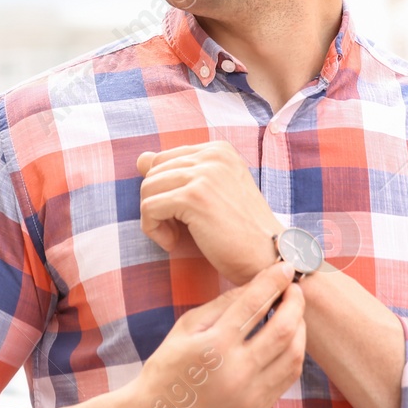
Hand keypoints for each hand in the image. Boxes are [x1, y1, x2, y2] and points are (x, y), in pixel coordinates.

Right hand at [125, 262, 306, 407]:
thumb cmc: (166, 370)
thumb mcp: (184, 330)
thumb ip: (221, 306)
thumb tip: (254, 286)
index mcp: (213, 346)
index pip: (254, 303)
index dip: (274, 280)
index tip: (285, 267)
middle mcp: (235, 371)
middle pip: (283, 329)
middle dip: (295, 303)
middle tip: (294, 290)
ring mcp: (249, 396)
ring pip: (293, 356)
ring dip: (299, 329)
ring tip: (294, 315)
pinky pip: (286, 379)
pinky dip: (292, 355)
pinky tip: (286, 342)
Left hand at [137, 141, 281, 284]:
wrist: (267, 257)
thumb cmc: (239, 230)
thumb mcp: (210, 193)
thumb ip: (179, 172)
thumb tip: (141, 158)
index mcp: (219, 150)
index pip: (164, 159)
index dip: (165, 190)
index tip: (181, 215)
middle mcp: (213, 155)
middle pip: (153, 172)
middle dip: (157, 203)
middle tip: (177, 229)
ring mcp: (204, 174)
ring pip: (147, 189)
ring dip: (154, 218)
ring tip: (175, 237)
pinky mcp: (194, 197)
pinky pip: (149, 208)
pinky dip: (153, 230)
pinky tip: (172, 243)